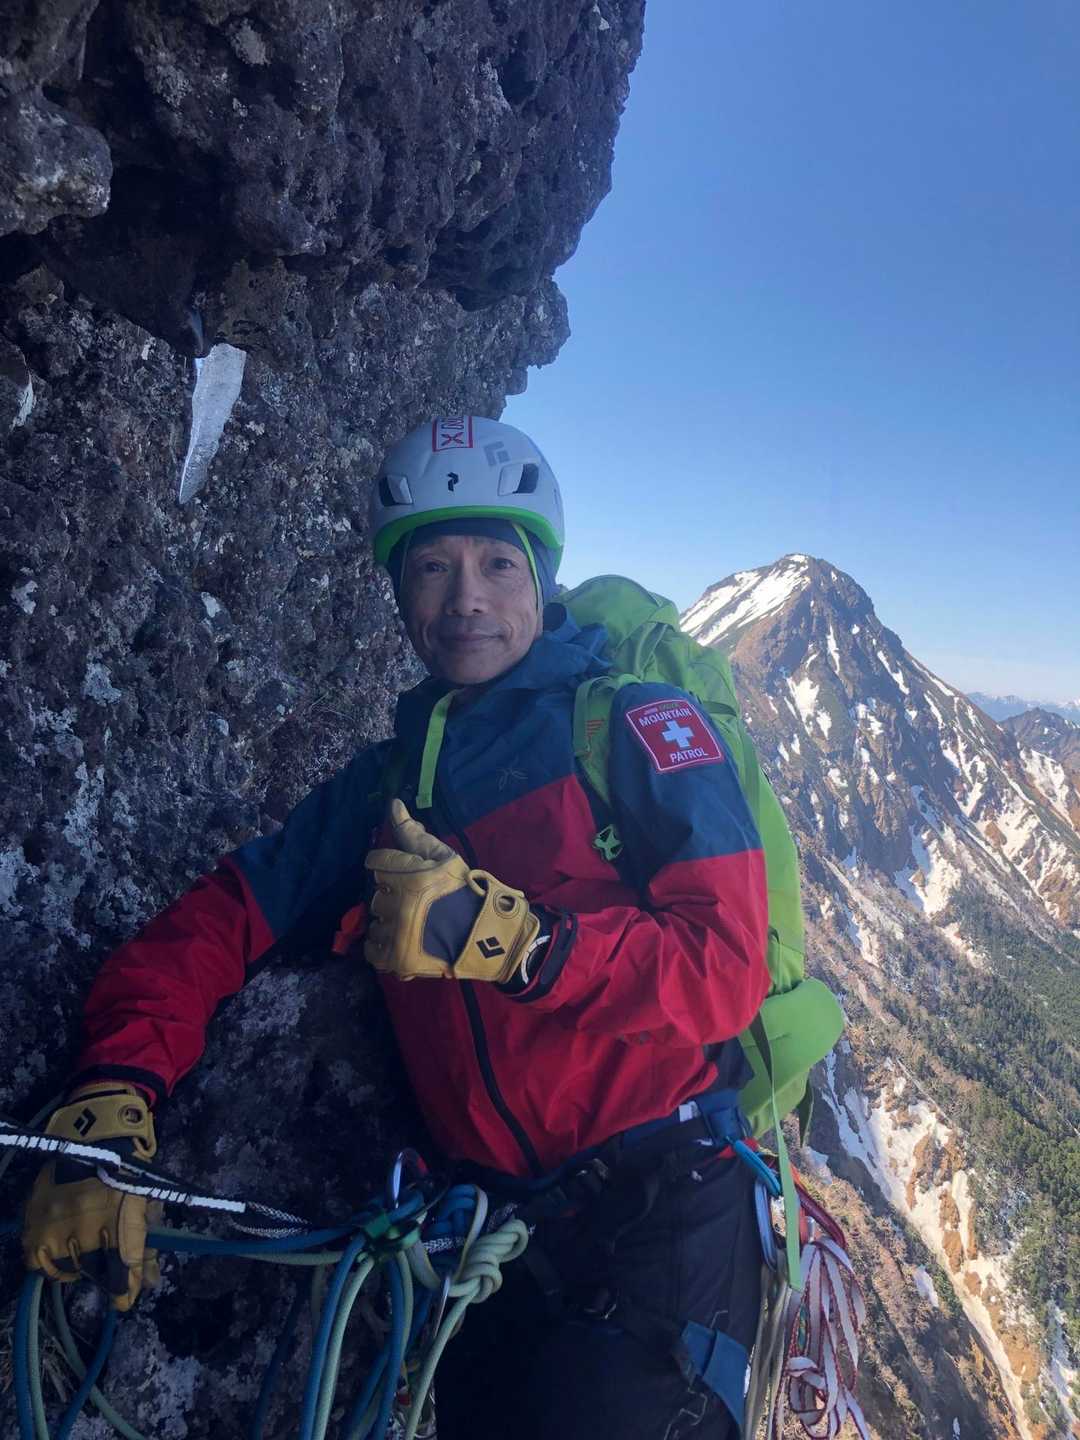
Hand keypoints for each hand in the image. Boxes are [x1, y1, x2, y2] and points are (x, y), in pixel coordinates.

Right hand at [22, 1084, 159, 1310]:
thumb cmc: (128, 1166)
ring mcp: (57, 1220)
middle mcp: (86, 1222)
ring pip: (64, 1268)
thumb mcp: (145, 1200)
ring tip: (84, 1254)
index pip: (123, 1268)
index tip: (125, 1300)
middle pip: (93, 1271)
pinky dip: (47, 1262)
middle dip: (103, 1273)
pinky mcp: (34, 1217)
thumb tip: (150, 1283)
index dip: (126, 1290)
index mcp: (120, 1216)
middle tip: (107, 1265)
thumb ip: (146, 1243)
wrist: (94, 1131)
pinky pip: (35, 1259)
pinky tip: (59, 1253)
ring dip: (77, 1266)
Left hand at [364, 800, 541, 982]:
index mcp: (409, 878)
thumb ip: (413, 833)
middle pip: (377, 892)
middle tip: (417, 901)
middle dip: (393, 894)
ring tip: (413, 922)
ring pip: (375, 920)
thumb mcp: (444, 857)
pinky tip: (402, 939)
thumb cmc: (466, 891)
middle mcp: (397, 906)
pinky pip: (372, 948)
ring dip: (389, 919)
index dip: (394, 867)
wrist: (484, 937)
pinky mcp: (394, 959)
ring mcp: (395, 935)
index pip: (377, 862)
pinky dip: (383, 944)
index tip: (409, 875)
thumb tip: (393, 803)